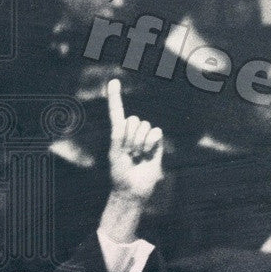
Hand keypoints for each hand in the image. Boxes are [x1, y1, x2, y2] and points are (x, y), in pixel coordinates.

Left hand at [106, 78, 163, 201]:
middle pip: (133, 120)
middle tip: (129, 154)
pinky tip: (148, 154)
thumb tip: (124, 121)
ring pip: (145, 126)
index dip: (115, 97)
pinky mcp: (157, 144)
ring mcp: (144, 138)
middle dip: (131, 137)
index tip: (114, 81)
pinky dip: (152, 142)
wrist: (133, 190)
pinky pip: (156, 132)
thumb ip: (118, 136)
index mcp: (117, 133)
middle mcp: (131, 133)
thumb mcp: (114, 153)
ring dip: (141, 142)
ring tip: (138, 156)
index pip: (116, 112)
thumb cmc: (120, 174)